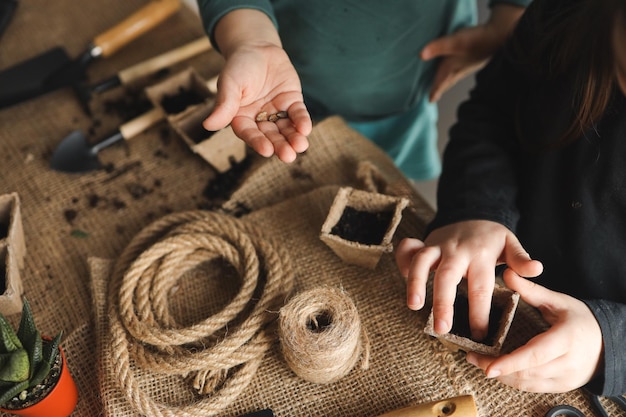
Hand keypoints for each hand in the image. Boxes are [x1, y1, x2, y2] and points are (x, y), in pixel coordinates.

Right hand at [202, 10, 311, 162]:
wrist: (257, 46)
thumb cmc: (238, 65)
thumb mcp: (229, 83)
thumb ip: (224, 105)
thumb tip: (207, 126)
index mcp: (241, 118)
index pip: (249, 134)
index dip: (258, 142)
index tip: (267, 151)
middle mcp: (259, 119)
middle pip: (270, 136)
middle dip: (280, 146)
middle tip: (288, 156)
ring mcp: (276, 112)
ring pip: (286, 129)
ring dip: (294, 138)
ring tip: (301, 146)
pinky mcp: (292, 102)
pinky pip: (297, 114)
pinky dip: (302, 122)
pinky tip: (306, 129)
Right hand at [395, 220, 542, 339]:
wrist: (471, 211)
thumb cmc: (491, 238)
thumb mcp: (510, 244)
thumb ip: (521, 259)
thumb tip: (537, 270)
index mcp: (481, 255)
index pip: (480, 287)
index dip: (479, 312)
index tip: (479, 334)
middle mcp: (456, 251)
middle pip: (448, 277)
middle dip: (443, 303)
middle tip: (442, 329)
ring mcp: (437, 246)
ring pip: (422, 262)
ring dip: (414, 283)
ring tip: (413, 306)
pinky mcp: (423, 243)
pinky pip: (408, 249)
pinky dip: (401, 260)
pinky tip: (401, 277)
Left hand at [421, 4, 524, 101]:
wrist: (500, 36)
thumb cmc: (477, 40)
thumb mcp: (455, 42)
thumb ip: (438, 47)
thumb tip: (421, 55)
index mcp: (453, 68)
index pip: (440, 82)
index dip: (435, 90)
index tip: (430, 100)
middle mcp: (460, 69)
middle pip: (447, 82)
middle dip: (440, 88)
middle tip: (434, 97)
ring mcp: (468, 65)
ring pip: (454, 77)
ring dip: (448, 82)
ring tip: (443, 86)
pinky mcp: (473, 58)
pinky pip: (460, 70)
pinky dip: (455, 73)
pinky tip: (457, 68)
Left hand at [466, 270, 603, 392]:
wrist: (607, 342)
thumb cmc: (580, 319)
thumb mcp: (558, 301)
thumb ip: (531, 290)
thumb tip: (508, 274)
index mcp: (567, 339)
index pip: (535, 355)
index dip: (510, 363)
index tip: (488, 367)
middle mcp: (568, 363)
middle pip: (527, 372)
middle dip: (496, 367)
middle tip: (472, 357)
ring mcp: (566, 379)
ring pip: (527, 383)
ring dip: (502, 376)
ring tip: (479, 362)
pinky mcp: (561, 387)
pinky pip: (532, 388)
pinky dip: (513, 380)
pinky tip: (499, 370)